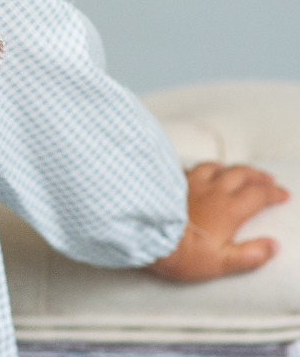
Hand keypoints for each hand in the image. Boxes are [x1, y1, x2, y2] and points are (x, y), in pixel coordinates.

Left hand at [149, 162, 288, 281]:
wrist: (144, 233)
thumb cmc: (183, 254)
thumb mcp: (221, 263)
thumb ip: (250, 255)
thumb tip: (273, 245)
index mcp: (228, 209)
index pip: (258, 195)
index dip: (273, 193)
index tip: (284, 193)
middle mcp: (212, 189)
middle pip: (239, 173)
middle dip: (257, 175)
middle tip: (268, 178)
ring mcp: (189, 181)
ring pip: (214, 166)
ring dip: (229, 167)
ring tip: (236, 171)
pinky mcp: (169, 180)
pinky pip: (189, 167)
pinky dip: (201, 168)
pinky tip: (198, 172)